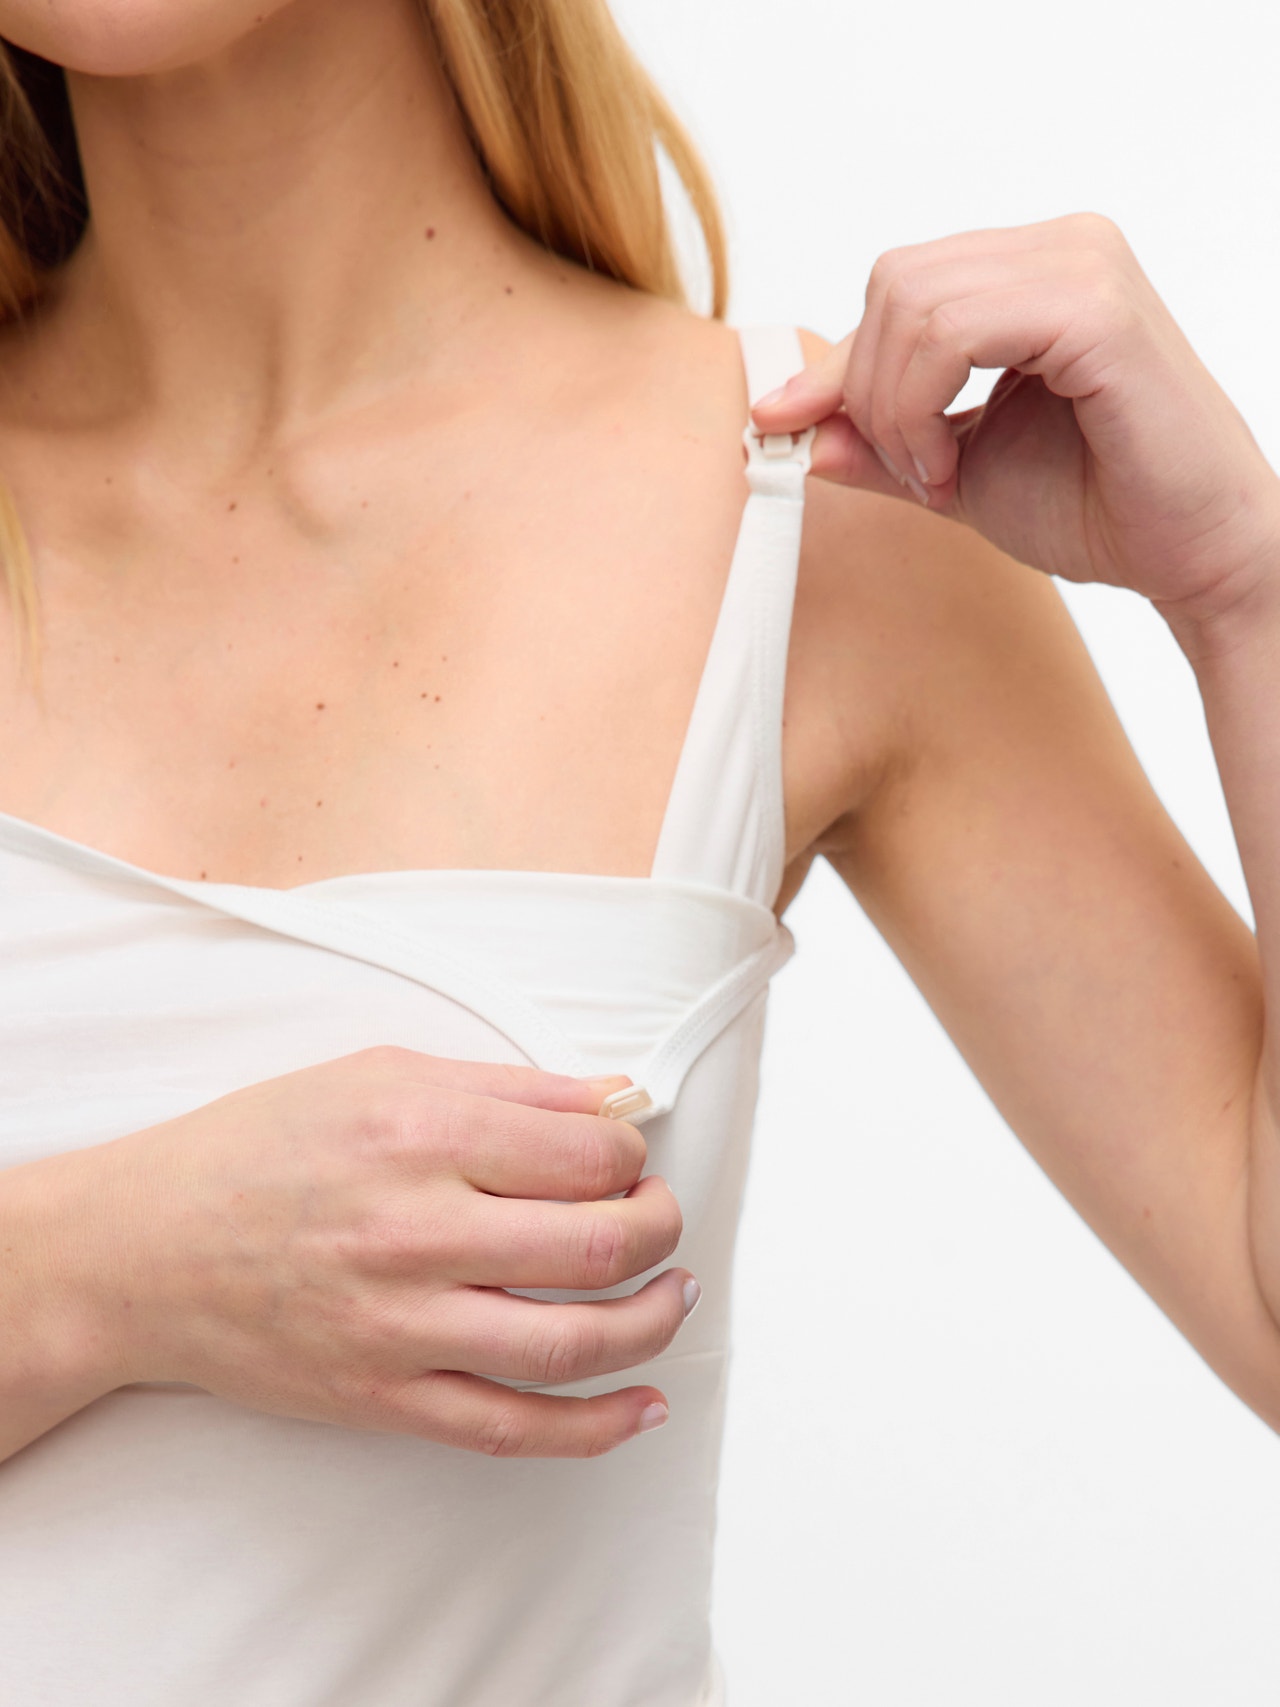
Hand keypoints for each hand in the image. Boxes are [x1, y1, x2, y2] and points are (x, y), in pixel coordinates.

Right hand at [88, 1047, 693, 1457]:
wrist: (144, 1250)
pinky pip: (511, 1428)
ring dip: (651, 1320)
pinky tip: (642, 1405)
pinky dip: (593, 1427)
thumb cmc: (258, 1147)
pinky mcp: (384, 1398)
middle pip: (597, 1243)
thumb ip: (506, 1088)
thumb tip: (611, 1097)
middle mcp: (415, 1232)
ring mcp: (400, 1326)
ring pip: (571, 1343)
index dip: (632, 1152)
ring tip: (674, 1292)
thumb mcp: (378, 1075)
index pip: (586, 1151)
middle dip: (659, 1226)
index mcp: (419, 1135)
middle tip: (660, 1214)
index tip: (627, 1154)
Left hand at [753, 213, 1279, 625]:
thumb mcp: (958, 472)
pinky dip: (925, 407)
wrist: (1190, 556)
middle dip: (870, 392)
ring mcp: (1082, 265)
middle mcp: (1061, 247)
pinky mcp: (1095, 307)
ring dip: (897, 409)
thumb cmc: (1099, 507)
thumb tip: (791, 426)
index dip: (834, 364)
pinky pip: (953, 331)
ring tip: (940, 475)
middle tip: (916, 471)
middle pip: (893, 283)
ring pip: (913, 303)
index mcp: (1033, 271)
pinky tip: (956, 466)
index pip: (897, 287)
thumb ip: (882, 442)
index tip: (781, 426)